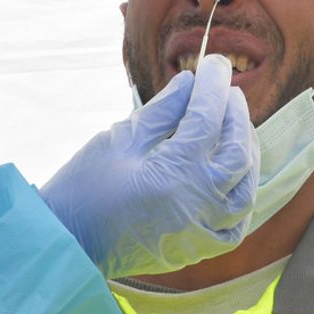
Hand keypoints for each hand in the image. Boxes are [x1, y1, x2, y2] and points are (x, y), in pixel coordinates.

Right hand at [39, 55, 257, 279]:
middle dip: (236, 115)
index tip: (214, 64)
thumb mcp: (120, 139)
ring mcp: (201, 233)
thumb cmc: (84, 188)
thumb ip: (162, 110)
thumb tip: (191, 82)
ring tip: (235, 125)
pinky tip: (234, 171)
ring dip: (247, 152)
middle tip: (226, 90)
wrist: (67, 243)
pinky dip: (240, 193)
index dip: (213, 87)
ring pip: (246, 189)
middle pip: (238, 152)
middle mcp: (196, 207)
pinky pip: (236, 224)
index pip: (207, 120)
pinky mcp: (197, 249)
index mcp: (173, 175)